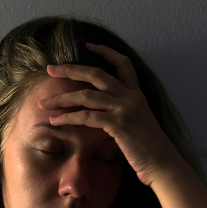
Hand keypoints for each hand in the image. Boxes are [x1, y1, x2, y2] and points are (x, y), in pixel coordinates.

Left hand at [38, 44, 185, 187]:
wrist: (163, 163)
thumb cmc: (147, 148)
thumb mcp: (135, 123)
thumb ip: (119, 112)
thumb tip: (97, 112)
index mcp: (137, 94)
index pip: (123, 64)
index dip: (106, 52)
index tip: (88, 44)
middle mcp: (131, 97)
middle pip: (97, 74)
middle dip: (70, 70)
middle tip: (50, 69)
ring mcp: (125, 108)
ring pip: (86, 96)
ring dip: (62, 99)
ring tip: (44, 104)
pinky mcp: (119, 123)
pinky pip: (87, 116)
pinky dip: (68, 118)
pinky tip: (55, 121)